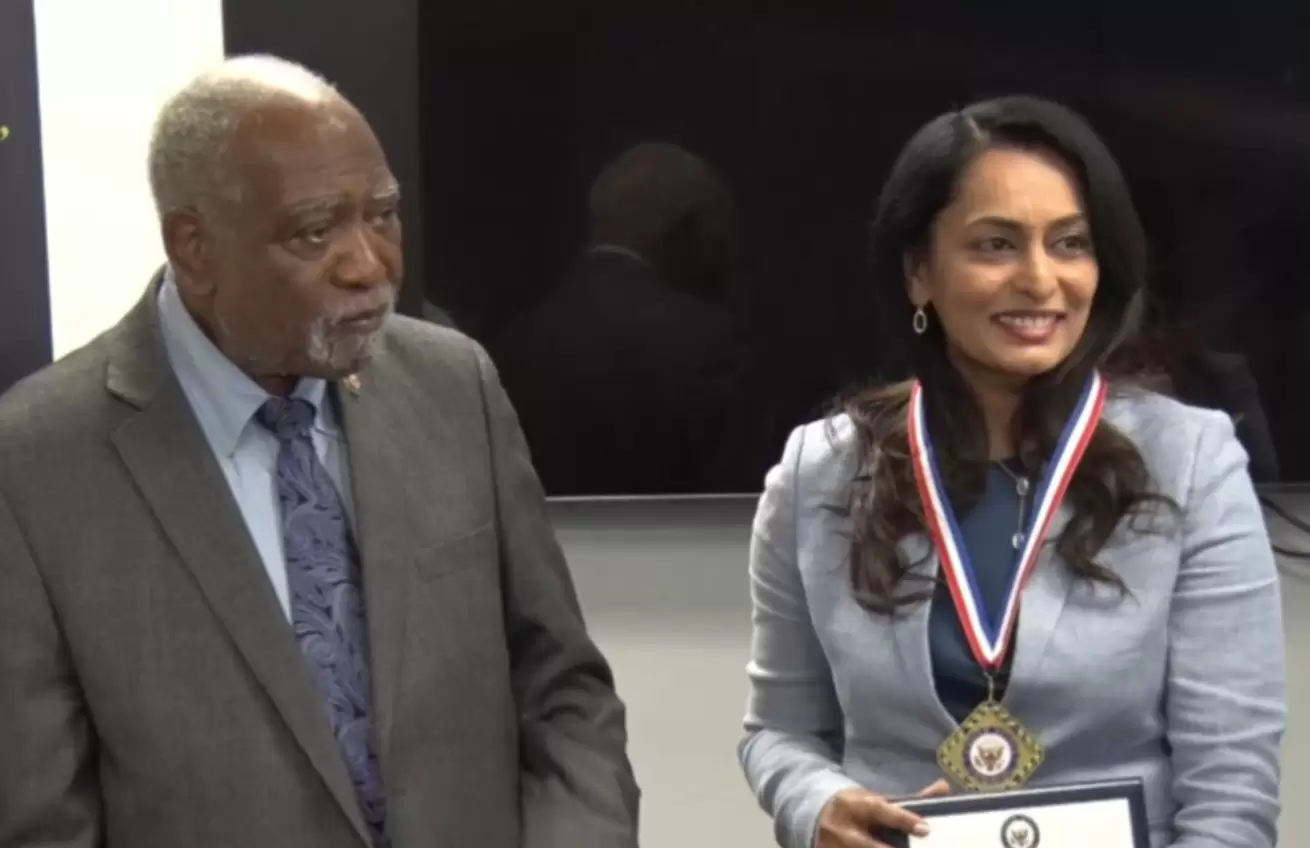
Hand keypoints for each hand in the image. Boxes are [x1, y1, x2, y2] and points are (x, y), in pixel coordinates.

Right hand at [815, 779, 951, 846]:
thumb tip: (945, 788)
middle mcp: (843, 829)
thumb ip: (911, 801)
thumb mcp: (878, 801)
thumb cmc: (857, 809)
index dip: (903, 820)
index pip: (880, 811)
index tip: (926, 829)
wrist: (815, 816)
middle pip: (870, 846)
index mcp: (855, 805)